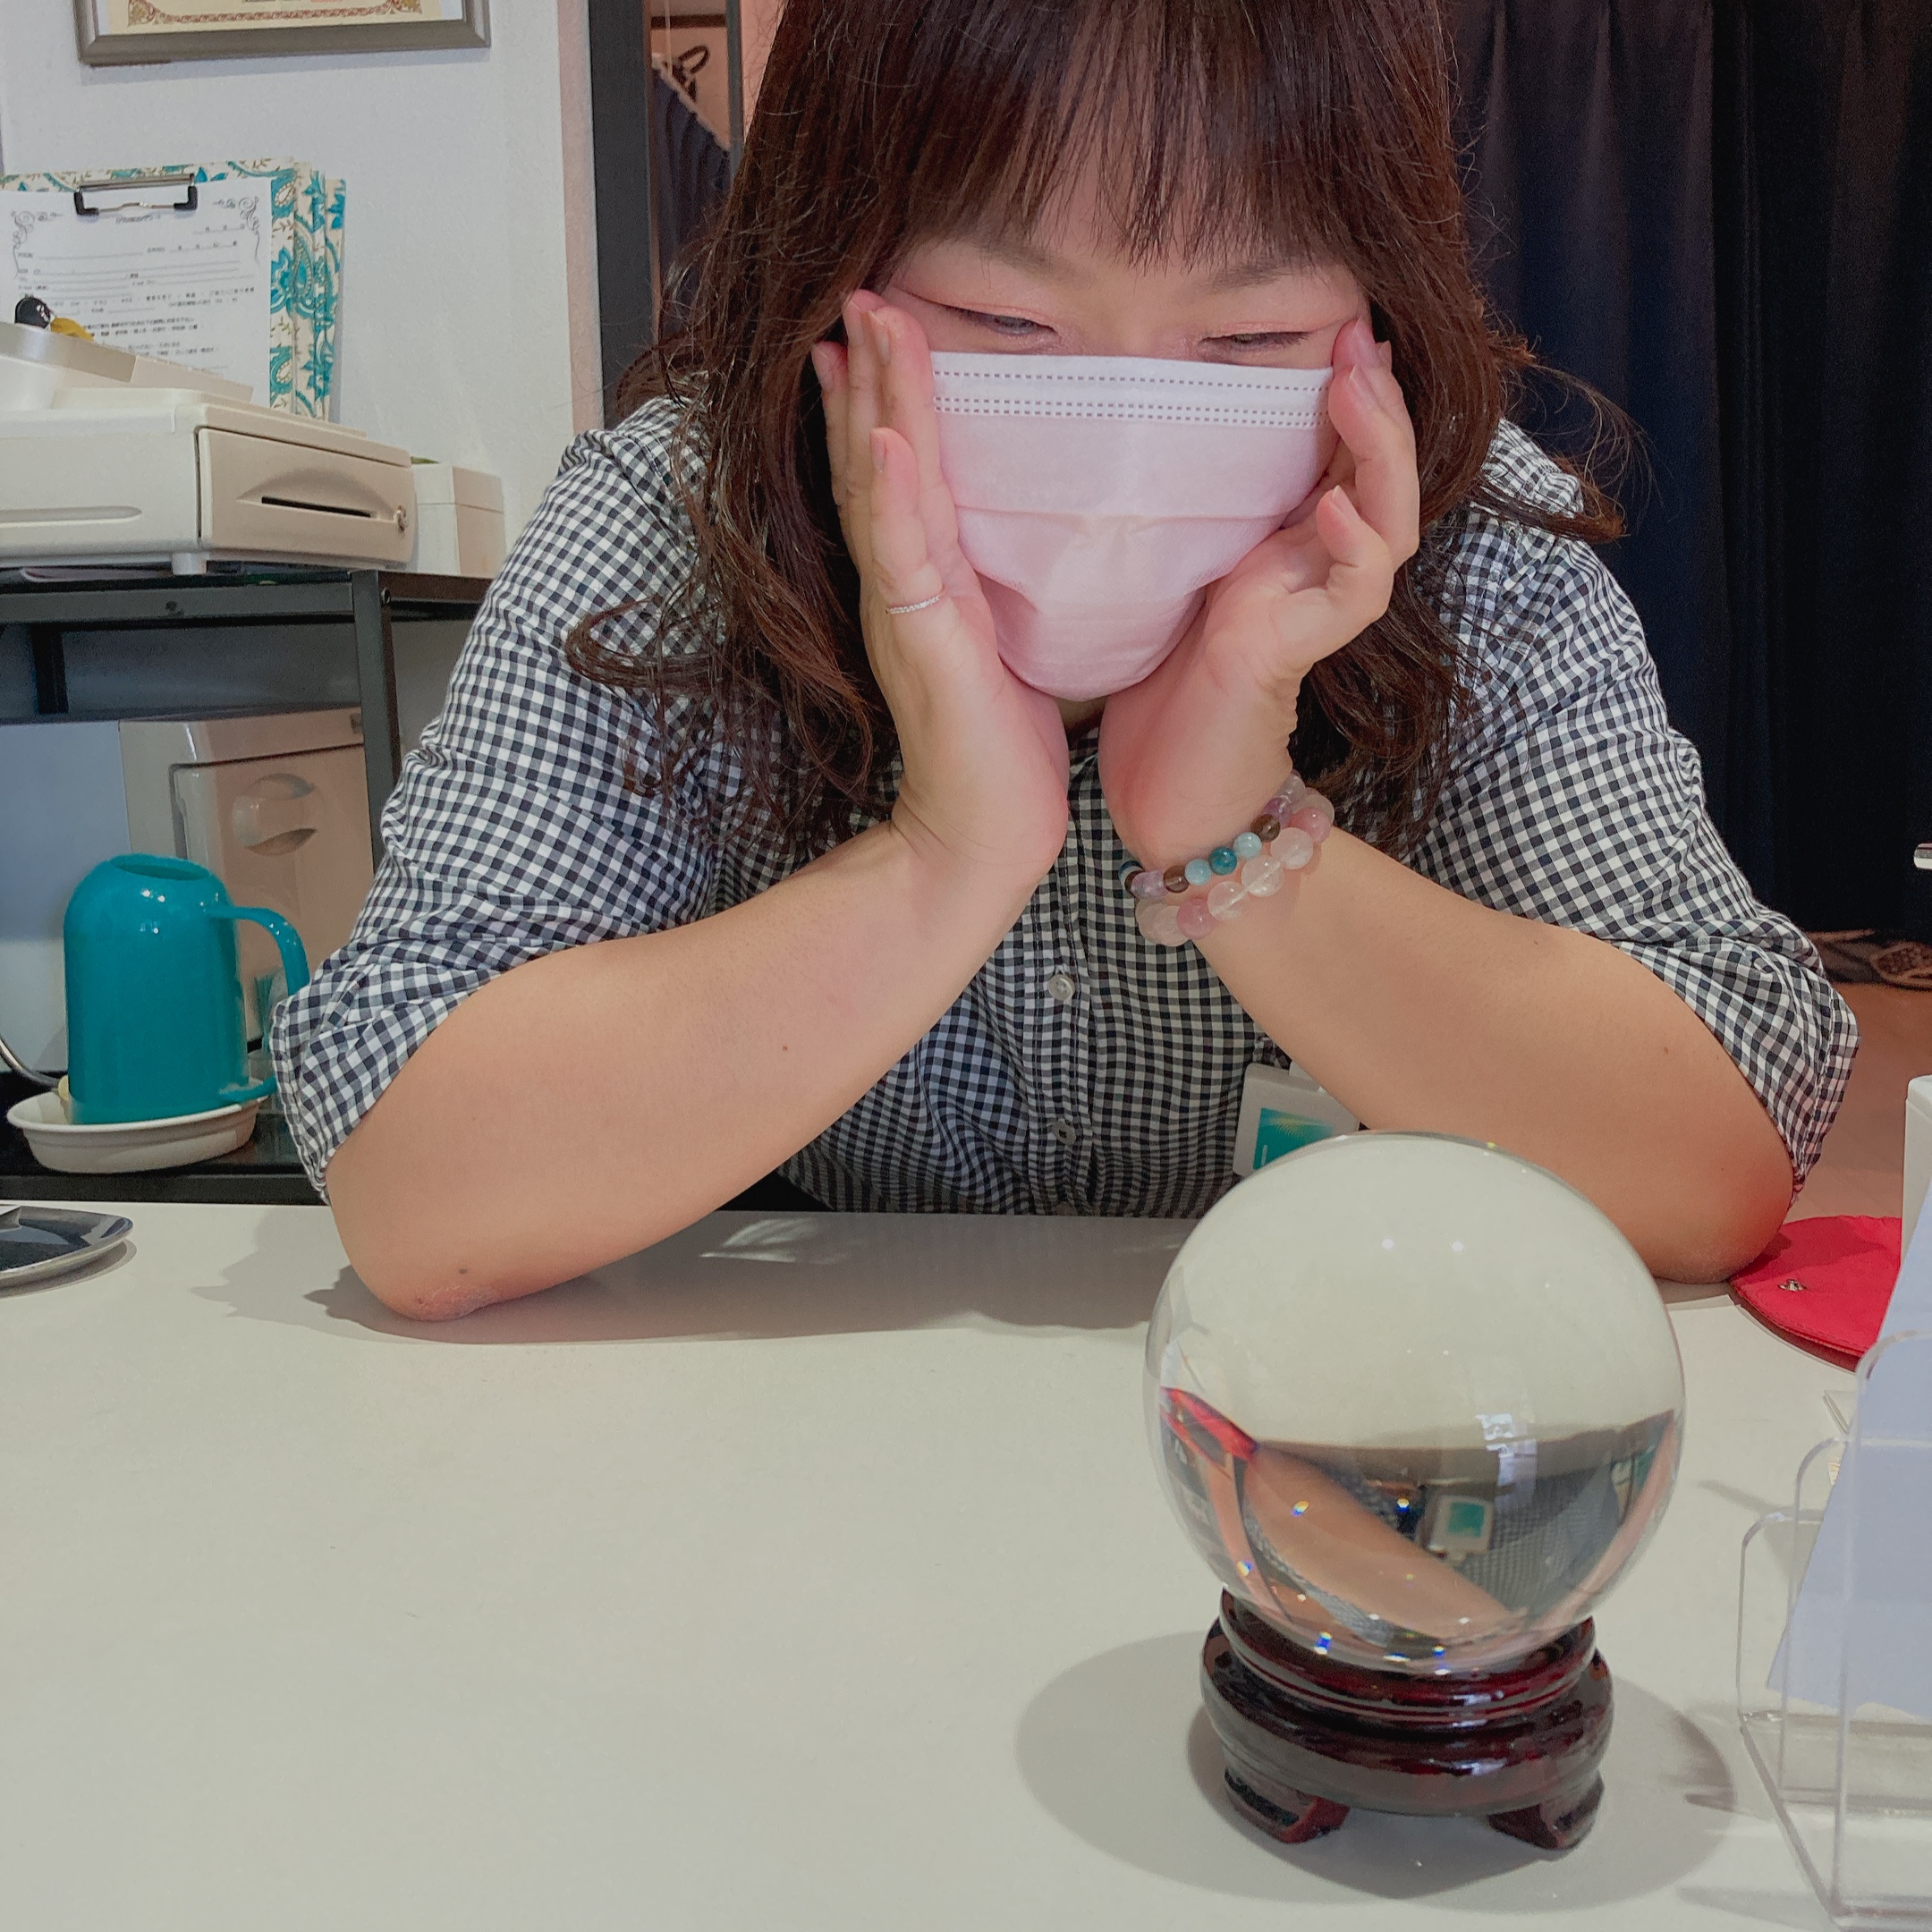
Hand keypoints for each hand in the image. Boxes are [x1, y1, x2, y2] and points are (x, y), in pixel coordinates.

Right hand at [813, 295, 1070, 886]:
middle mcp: (904, 585)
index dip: (879, 400)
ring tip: (866, 326)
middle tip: (860, 290)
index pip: (895, 474)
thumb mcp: (1005, 648)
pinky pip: (901, 554)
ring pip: (881, 486)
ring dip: (872, 402)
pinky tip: (879, 438)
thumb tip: (1025, 543)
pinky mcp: (923, 642)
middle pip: (875, 458)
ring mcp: (906, 609)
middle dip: (869, 372)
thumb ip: (998, 591)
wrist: (982, 838)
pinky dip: (889, 493)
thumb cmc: (1001, 754)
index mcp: (926, 582)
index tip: (874, 329)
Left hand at [1098, 316, 1419, 870]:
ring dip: (1378, 454)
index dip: (1345, 392)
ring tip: (1356, 391)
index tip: (1335, 323)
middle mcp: (1309, 573)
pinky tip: (1328, 509)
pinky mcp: (1294, 656)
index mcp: (1279, 549)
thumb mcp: (1163, 581)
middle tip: (1359, 334)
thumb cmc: (1157, 697)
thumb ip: (1177, 519)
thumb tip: (1127, 436)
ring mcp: (1311, 613)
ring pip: (1387, 520)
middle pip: (1377, 472)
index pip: (1336, 454)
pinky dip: (1352, 547)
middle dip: (1377, 403)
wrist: (1169, 802)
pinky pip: (1354, 593)